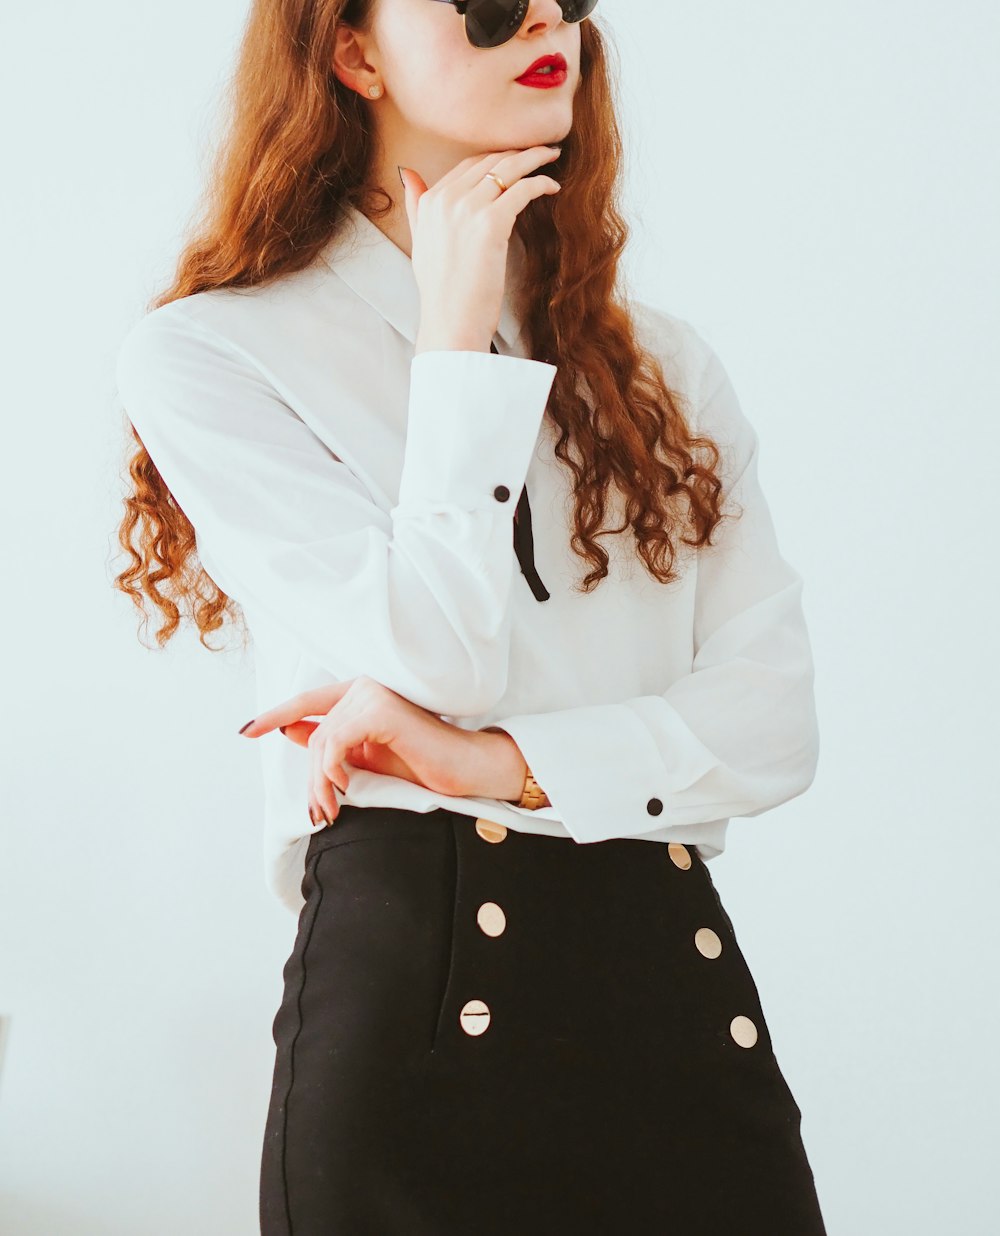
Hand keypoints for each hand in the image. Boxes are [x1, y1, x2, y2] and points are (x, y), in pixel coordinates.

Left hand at [238, 675, 479, 824]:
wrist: (464, 770)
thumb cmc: (422, 764)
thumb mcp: (367, 757)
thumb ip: (332, 743)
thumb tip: (290, 731)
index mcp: (361, 694)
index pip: (308, 702)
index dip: (275, 715)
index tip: (247, 731)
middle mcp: (365, 686)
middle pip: (314, 732)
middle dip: (310, 779)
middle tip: (319, 813)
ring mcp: (374, 694)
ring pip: (322, 741)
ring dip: (320, 783)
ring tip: (331, 810)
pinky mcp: (380, 710)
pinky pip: (336, 741)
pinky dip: (332, 770)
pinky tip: (345, 787)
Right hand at [400, 145, 561, 354]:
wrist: (451, 321)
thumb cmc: (441, 291)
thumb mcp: (420, 241)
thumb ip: (416, 205)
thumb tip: (408, 174)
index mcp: (430, 202)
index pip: (468, 165)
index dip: (495, 157)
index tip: (515, 156)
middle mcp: (446, 199)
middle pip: (489, 161)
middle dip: (518, 152)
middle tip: (541, 150)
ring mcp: (467, 209)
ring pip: (507, 169)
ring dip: (534, 159)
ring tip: (552, 157)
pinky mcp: (490, 223)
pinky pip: (522, 190)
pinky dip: (540, 183)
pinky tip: (552, 187)